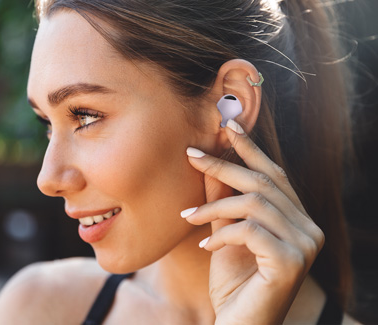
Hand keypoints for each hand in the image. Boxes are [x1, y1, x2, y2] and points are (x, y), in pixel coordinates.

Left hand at [182, 119, 324, 324]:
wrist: (239, 324)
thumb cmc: (233, 281)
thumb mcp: (225, 233)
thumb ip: (223, 201)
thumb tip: (210, 162)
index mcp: (296, 219)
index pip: (274, 175)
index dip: (251, 148)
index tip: (228, 126)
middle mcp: (308, 228)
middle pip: (263, 183)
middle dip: (224, 165)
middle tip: (192, 155)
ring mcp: (305, 245)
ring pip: (254, 204)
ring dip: (214, 207)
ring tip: (188, 217)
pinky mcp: (291, 262)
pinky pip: (249, 230)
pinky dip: (222, 234)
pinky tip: (205, 248)